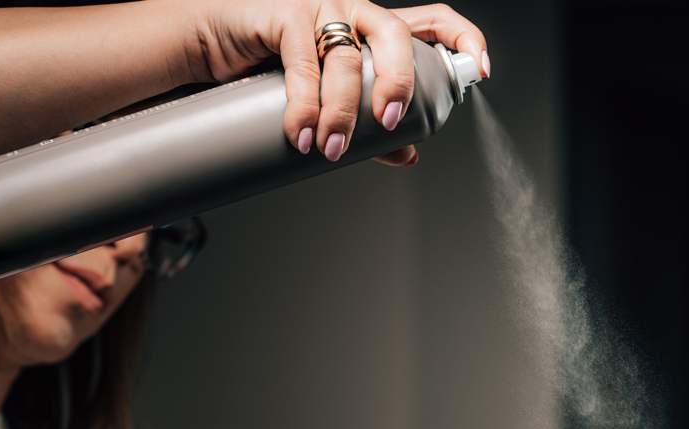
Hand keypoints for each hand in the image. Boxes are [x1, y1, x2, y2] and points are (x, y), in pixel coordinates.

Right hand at [187, 2, 488, 163]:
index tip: (481, 69)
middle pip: (395, 35)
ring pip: (346, 59)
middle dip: (399, 82)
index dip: (462, 37)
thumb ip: (369, 126)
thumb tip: (409, 155)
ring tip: (332, 149)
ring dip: (343, 112)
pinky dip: (304, 106)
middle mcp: (352, 12)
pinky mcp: (283, 15)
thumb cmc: (270, 71)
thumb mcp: (329, 101)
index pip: (431, 19)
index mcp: (372, 30)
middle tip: (390, 122)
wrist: (207, 47)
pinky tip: (304, 135)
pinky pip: (303, 64)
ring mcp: (318, 8)